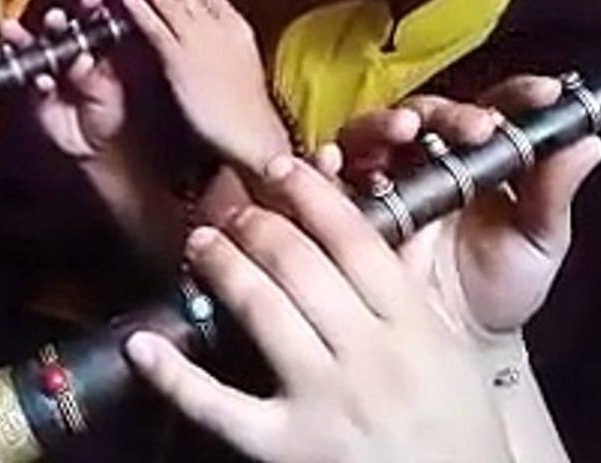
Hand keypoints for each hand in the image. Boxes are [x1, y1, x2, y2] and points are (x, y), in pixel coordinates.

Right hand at [0, 0, 125, 159]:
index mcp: (94, 50)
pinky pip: (27, 81)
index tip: (91, 0)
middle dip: (55, 22)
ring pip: (34, 50)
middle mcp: (69, 56)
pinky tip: (40, 81)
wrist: (95, 149)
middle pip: (58, 31)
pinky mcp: (33, 92)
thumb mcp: (109, 96)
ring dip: (24, 40)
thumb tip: (82, 60)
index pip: (91, 23)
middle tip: (55, 18)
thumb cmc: (109, 118)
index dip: (90, 9)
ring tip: (16, 33)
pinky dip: (32, 79)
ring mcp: (49, 72)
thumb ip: (94, 78)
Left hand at [122, 0, 289, 173]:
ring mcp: (199, 41)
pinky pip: (157, 27)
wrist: (252, 134)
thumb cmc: (249, 114)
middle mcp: (219, 27)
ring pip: (171, 1)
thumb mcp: (243, 72)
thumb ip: (227, 51)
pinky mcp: (180, 59)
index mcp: (238, 30)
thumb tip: (217, 45)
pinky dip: (141, 9)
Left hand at [125, 155, 510, 462]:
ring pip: (262, 311)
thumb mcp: (452, 350)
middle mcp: (367, 355)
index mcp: (411, 324)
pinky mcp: (286, 448)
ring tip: (201, 242)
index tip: (279, 167)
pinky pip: (220, 406)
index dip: (308, 194)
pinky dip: (174, 374)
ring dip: (223, 265)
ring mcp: (323, 402)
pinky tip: (141, 344)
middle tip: (236, 210)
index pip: (352, 238)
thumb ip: (420, 284)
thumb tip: (397, 220)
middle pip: (299, 264)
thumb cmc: (458, 425)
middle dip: (258, 225)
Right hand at [336, 75, 600, 334]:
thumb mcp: (536, 244)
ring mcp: (378, 177)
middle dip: (447, 114)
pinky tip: (335, 161)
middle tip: (474, 126)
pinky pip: (325, 176)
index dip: (515, 97)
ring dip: (382, 126)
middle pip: (424, 114)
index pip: (491, 109)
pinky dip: (326, 162)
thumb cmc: (497, 288)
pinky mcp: (340, 204)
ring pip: (371, 133)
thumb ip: (553, 195)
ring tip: (402, 130)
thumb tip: (588, 144)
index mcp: (475, 157)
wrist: (454, 341)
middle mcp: (422, 158)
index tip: (544, 95)